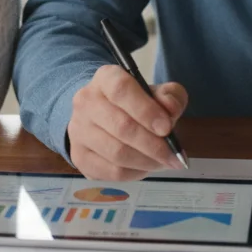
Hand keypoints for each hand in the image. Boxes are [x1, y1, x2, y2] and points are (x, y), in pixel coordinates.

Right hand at [67, 65, 188, 180]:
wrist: (104, 117)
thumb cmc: (135, 104)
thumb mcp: (158, 93)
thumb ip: (170, 97)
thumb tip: (170, 109)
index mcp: (105, 78)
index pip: (121, 90)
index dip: (146, 110)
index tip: (166, 128)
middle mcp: (86, 102)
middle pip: (121, 127)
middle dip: (153, 145)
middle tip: (173, 155)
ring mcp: (79, 130)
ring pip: (117, 153)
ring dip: (146, 161)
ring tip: (162, 162)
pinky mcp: (79, 156)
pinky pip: (111, 171)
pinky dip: (135, 173)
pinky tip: (145, 167)